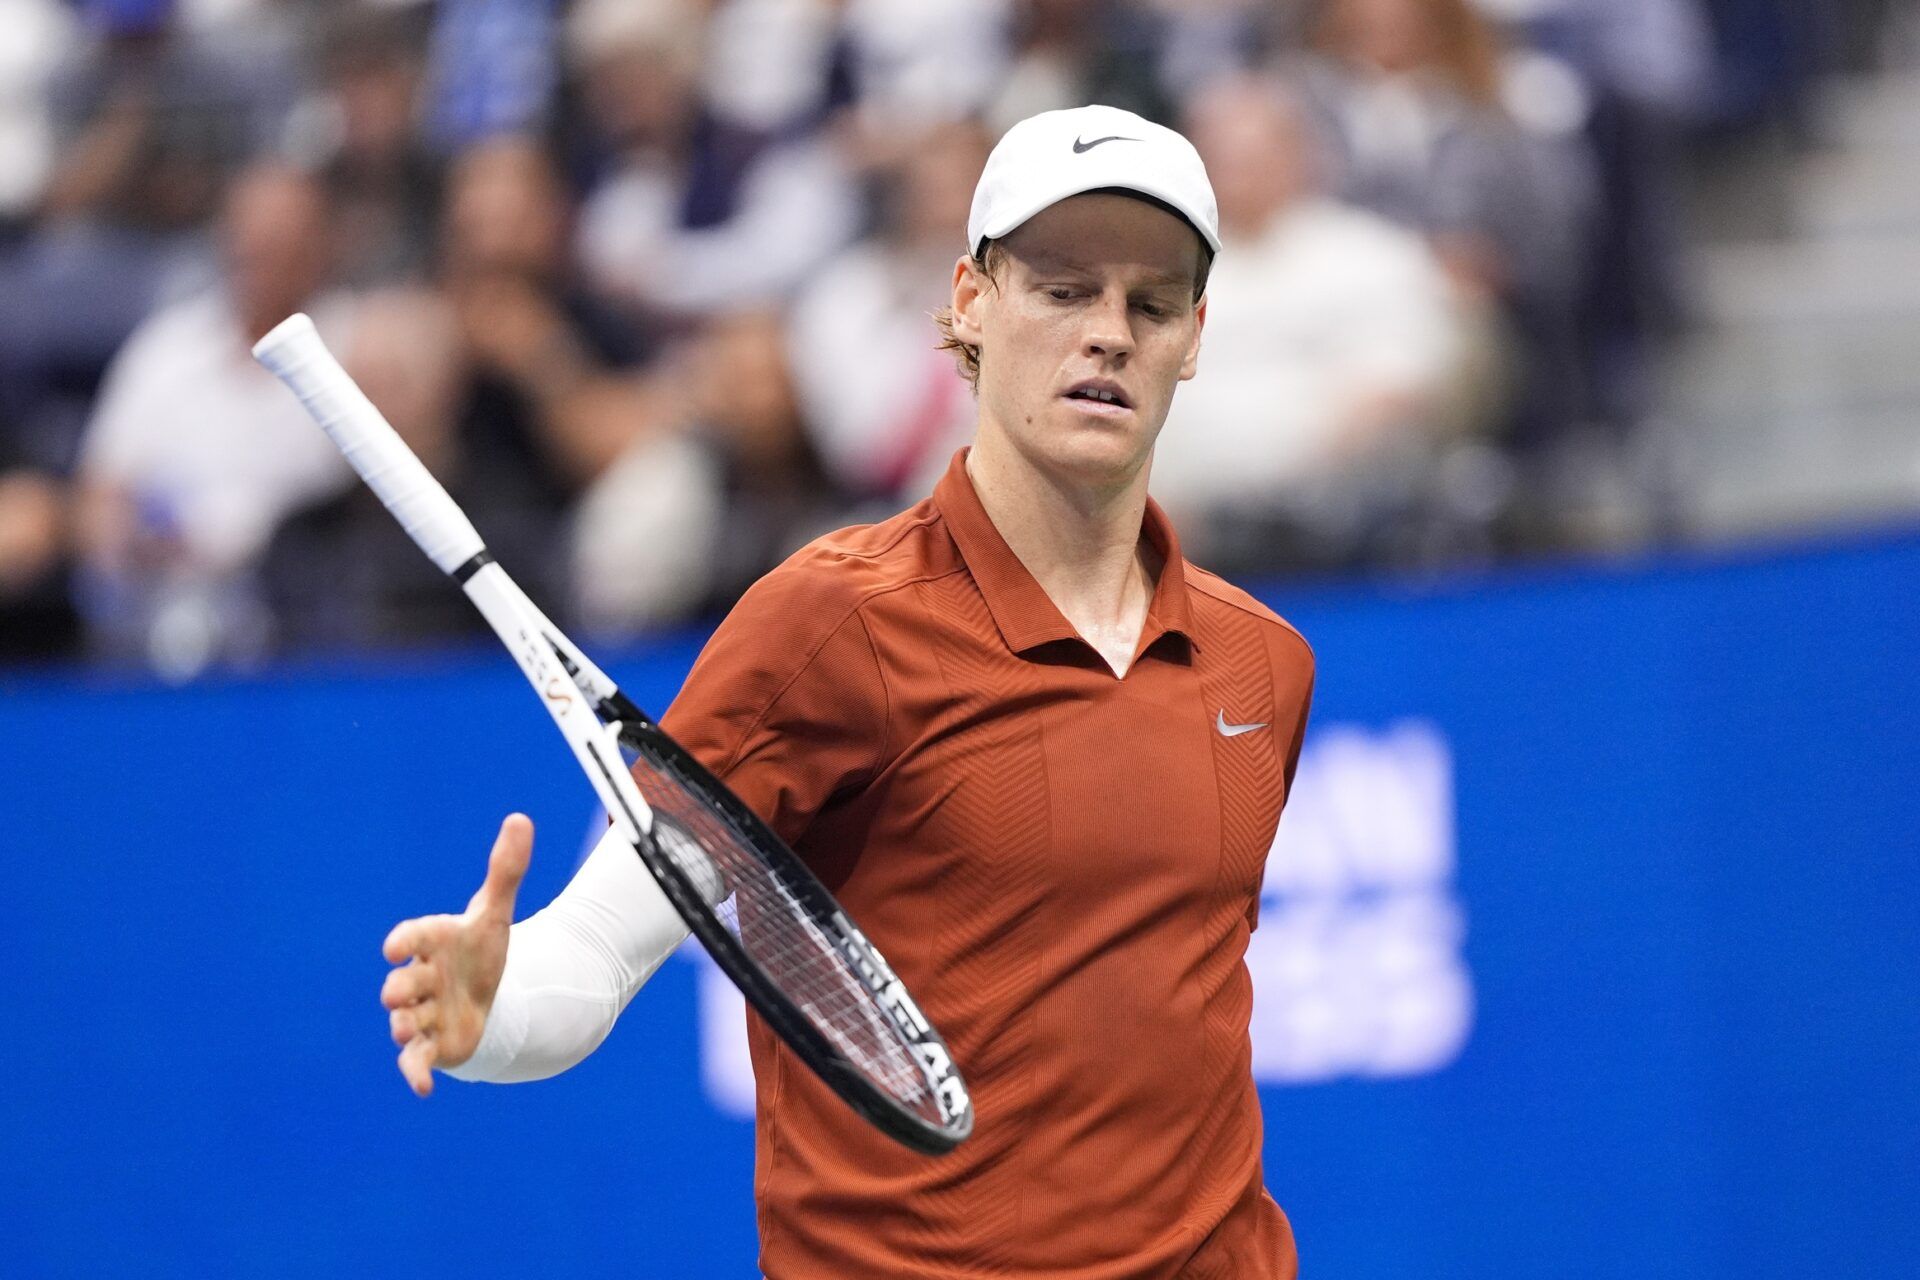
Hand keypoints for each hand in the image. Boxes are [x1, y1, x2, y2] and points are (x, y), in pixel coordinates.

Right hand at [379, 814, 533, 1095]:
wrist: (485, 997)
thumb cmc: (482, 951)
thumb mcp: (497, 913)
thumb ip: (506, 870)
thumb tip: (522, 819)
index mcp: (433, 944)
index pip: (413, 938)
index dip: (405, 941)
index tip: (396, 946)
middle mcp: (421, 979)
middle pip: (402, 984)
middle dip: (401, 987)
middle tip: (401, 989)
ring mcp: (422, 1014)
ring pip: (403, 1022)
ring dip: (404, 1026)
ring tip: (406, 1030)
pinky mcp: (431, 1046)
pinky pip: (415, 1062)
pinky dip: (414, 1074)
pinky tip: (423, 1090)